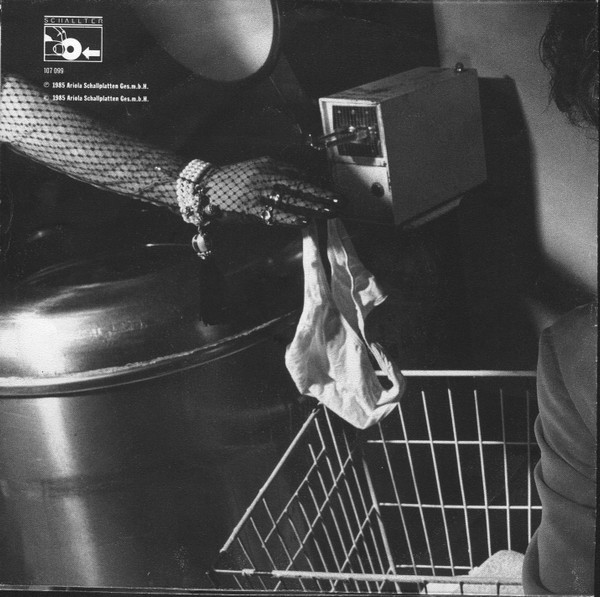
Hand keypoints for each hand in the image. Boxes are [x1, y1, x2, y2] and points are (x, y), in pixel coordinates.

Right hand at [204, 156, 342, 225]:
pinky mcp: (251, 209)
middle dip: (321, 195)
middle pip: (300, 186)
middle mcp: (266, 177)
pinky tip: (304, 220)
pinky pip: (275, 213)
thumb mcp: (258, 167)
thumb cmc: (234, 178)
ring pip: (291, 201)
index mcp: (269, 166)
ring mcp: (259, 193)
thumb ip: (279, 171)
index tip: (333, 191)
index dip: (317, 185)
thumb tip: (302, 178)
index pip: (299, 175)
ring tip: (329, 212)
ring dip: (312, 207)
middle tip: (339, 201)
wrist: (207, 186)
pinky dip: (291, 217)